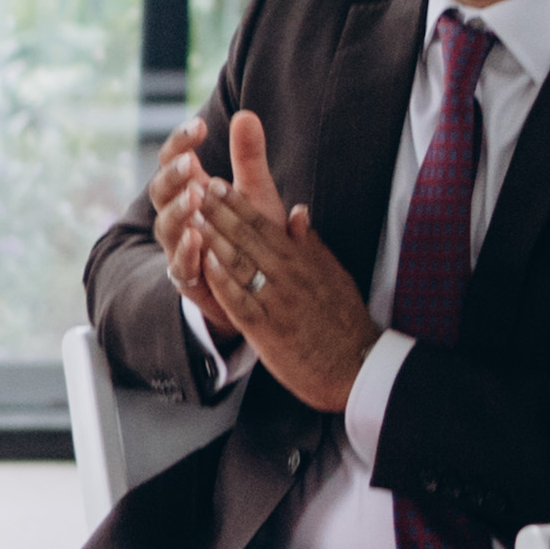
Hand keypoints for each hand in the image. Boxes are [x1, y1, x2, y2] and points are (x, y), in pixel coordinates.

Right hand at [147, 117, 239, 337]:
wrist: (254, 286)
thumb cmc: (250, 233)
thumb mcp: (254, 191)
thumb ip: (248, 156)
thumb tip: (246, 114)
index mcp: (190, 190)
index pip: (173, 160)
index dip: (180, 143)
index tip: (199, 126)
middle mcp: (178, 216)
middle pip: (160, 190)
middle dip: (173, 175)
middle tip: (190, 163)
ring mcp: (179, 246)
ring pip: (165, 226)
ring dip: (178, 211)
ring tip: (194, 196)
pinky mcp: (188, 277)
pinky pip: (179, 264)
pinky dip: (185, 250)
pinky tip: (197, 237)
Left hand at [207, 108, 379, 410]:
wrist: (357, 365)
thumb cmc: (343, 319)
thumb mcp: (334, 274)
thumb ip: (310, 244)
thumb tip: (298, 211)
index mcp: (303, 260)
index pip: (264, 225)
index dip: (238, 203)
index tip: (217, 183)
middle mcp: (288, 276)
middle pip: (247, 238)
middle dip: (218, 213)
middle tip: (194, 189)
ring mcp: (276, 302)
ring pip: (240, 264)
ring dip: (214, 239)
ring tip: (192, 217)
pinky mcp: (267, 330)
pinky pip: (240, 301)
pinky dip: (223, 281)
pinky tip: (205, 263)